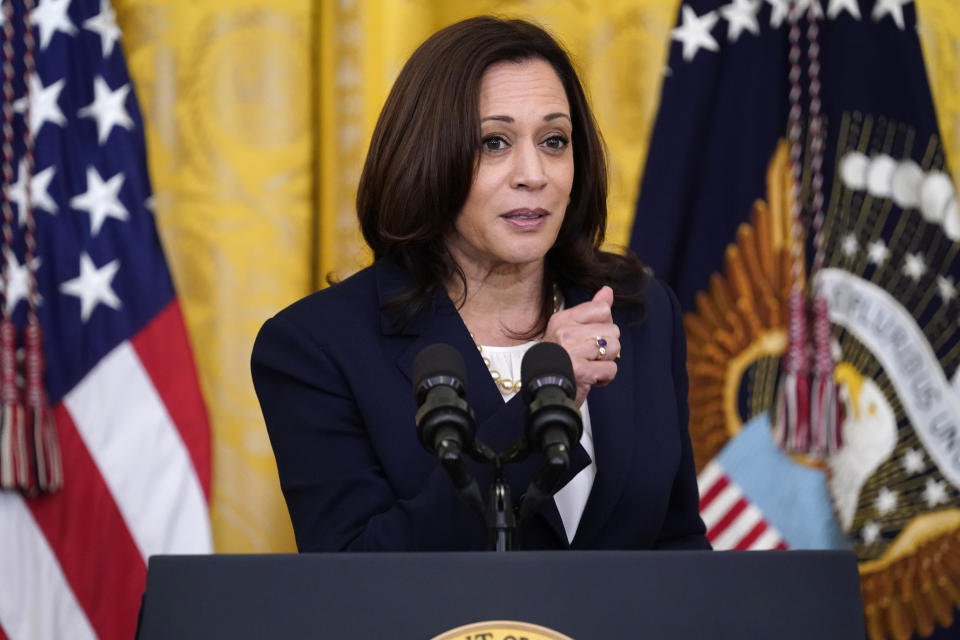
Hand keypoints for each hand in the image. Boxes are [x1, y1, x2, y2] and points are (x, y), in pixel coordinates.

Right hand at [542, 286, 619, 406]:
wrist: (543, 389)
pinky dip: (604, 377)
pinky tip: (591, 378)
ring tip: (590, 365)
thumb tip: (608, 291)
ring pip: (614, 348)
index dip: (603, 325)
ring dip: (606, 361)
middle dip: (606, 346)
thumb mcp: (569, 329)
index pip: (602, 309)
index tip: (589, 338)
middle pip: (613, 330)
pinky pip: (611, 369)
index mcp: (563, 319)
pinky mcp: (581, 371)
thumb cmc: (560, 359)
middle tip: (588, 356)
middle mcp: (565, 332)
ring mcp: (573, 351)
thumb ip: (590, 310)